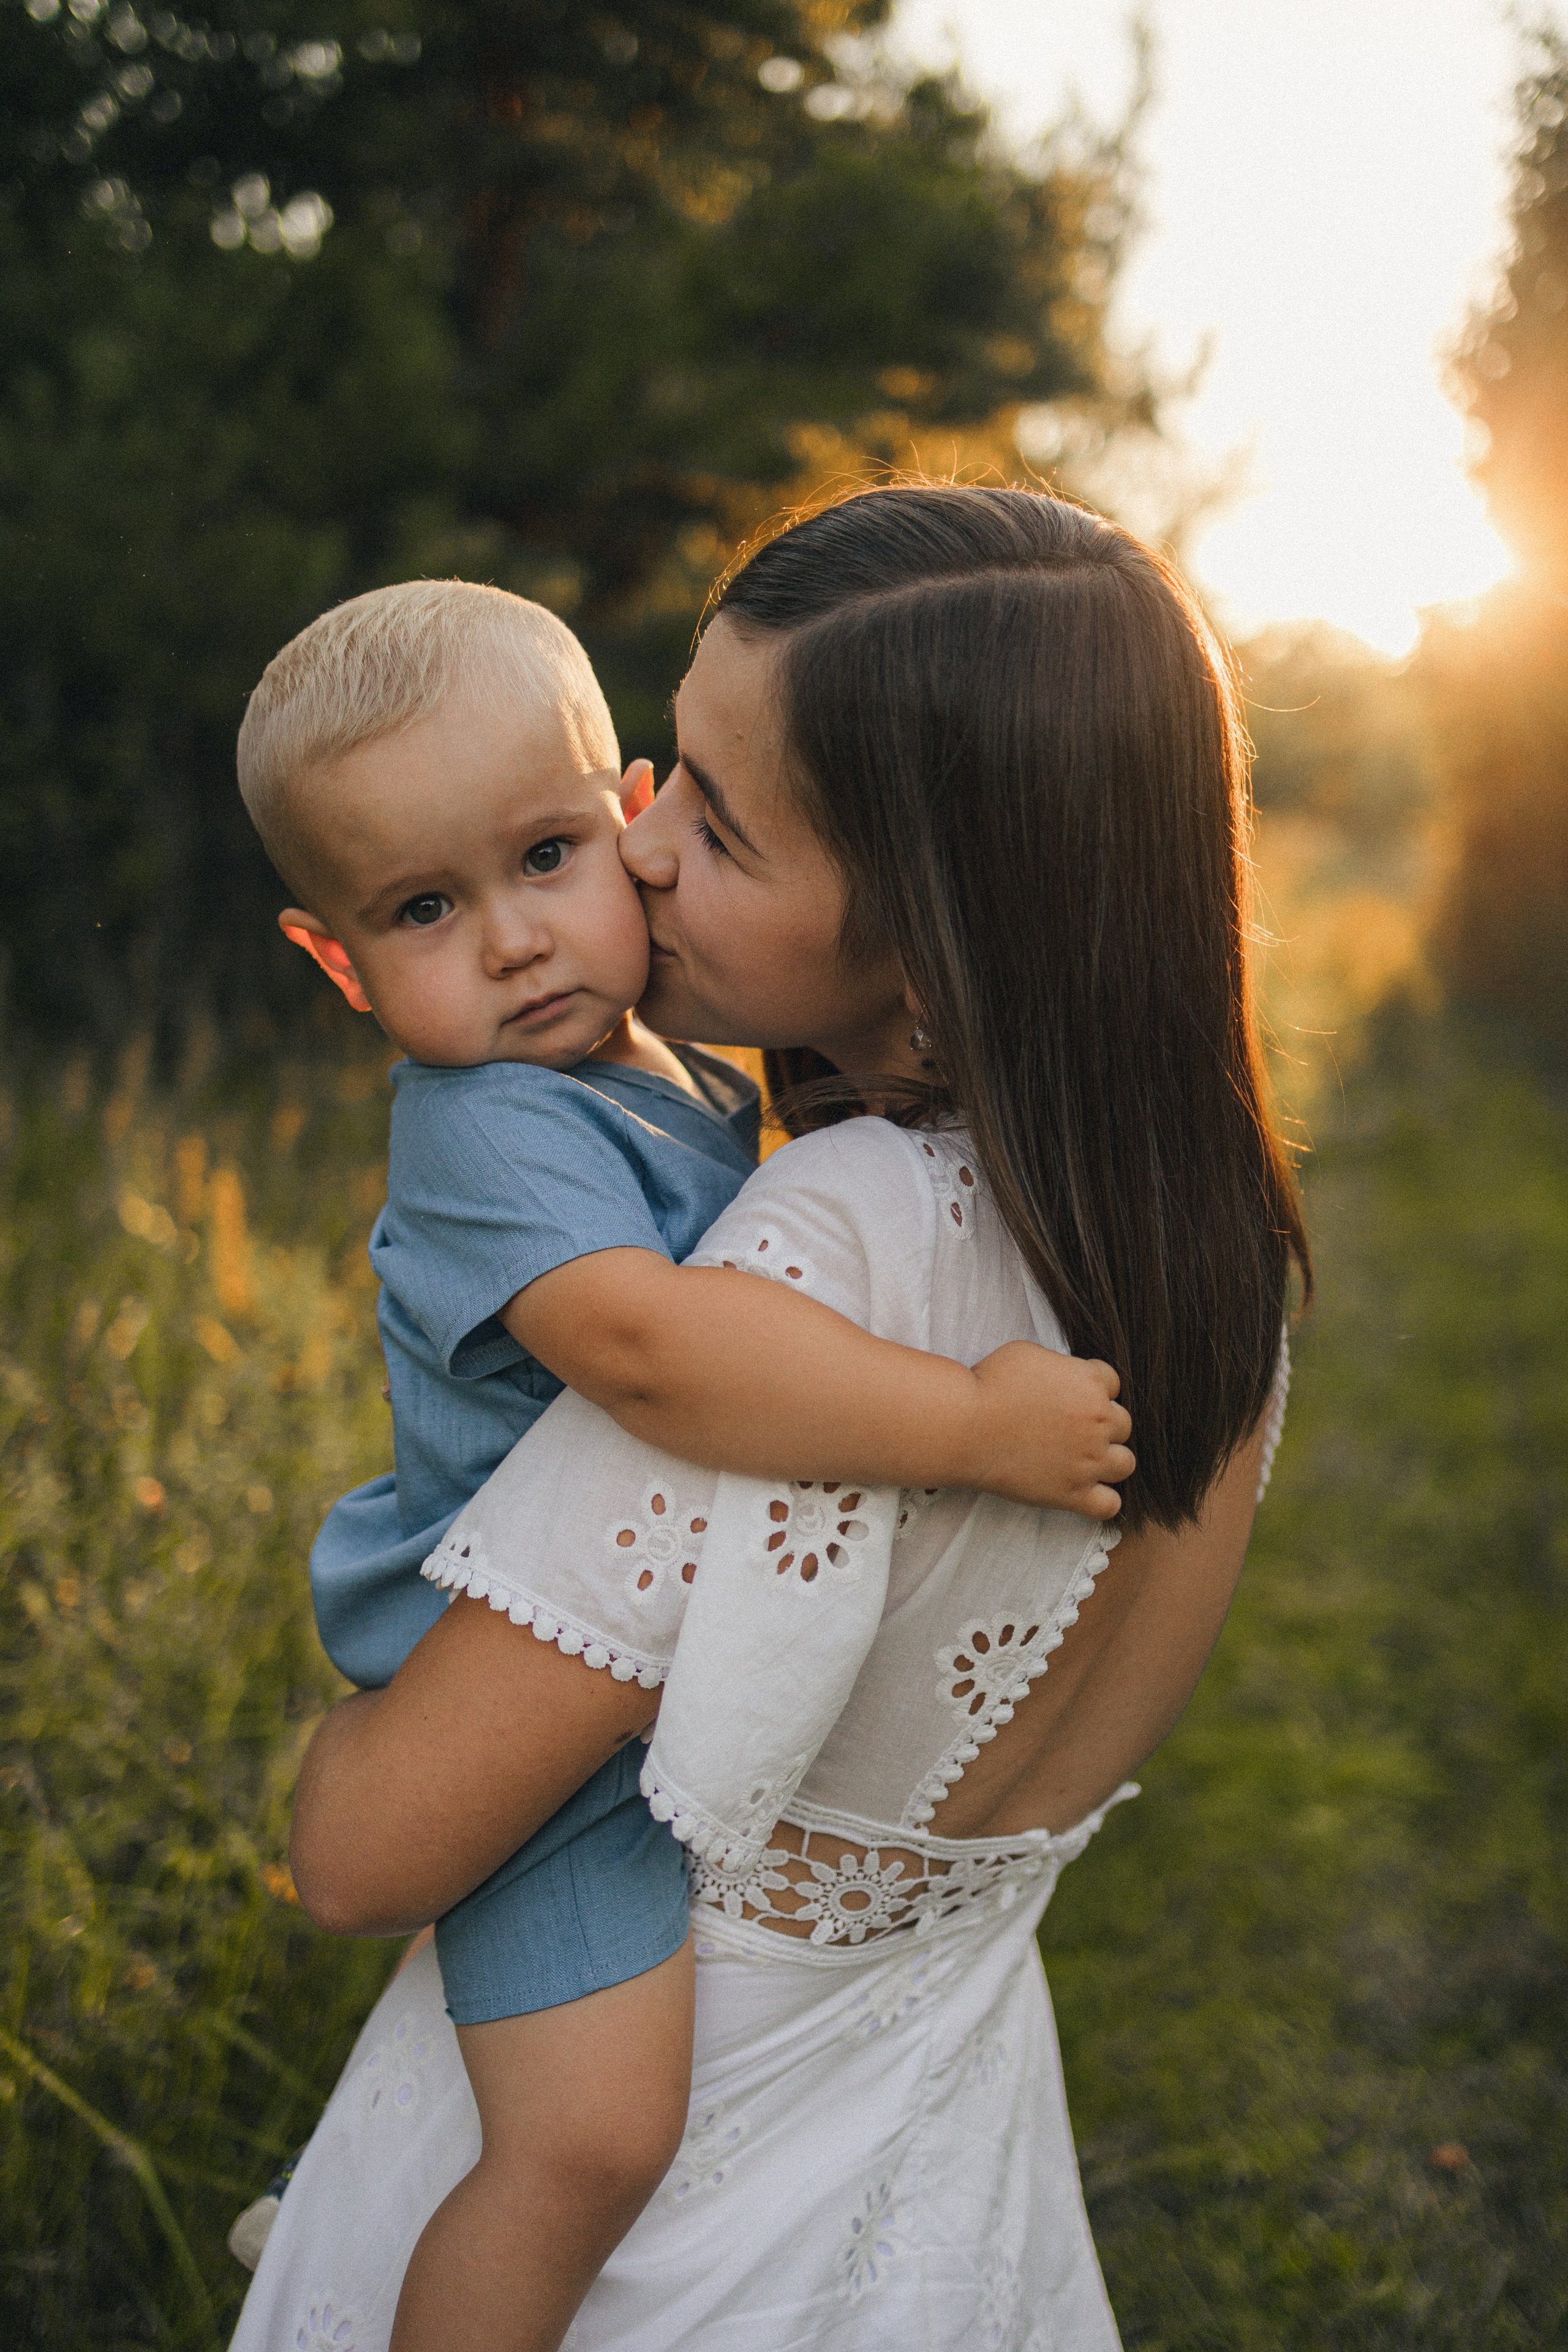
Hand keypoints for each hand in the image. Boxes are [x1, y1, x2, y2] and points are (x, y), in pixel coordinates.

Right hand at [967, 1343, 1133, 1519]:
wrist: (966, 1425)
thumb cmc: (989, 1384)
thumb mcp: (1029, 1354)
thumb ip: (1060, 1366)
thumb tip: (1064, 1378)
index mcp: (1091, 1382)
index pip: (1112, 1383)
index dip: (1091, 1389)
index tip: (1070, 1397)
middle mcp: (1099, 1421)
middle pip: (1123, 1424)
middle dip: (1101, 1425)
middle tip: (1071, 1429)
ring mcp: (1089, 1460)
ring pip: (1125, 1463)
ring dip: (1109, 1460)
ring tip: (1083, 1460)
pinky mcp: (1073, 1493)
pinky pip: (1110, 1505)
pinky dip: (1102, 1500)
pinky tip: (1083, 1491)